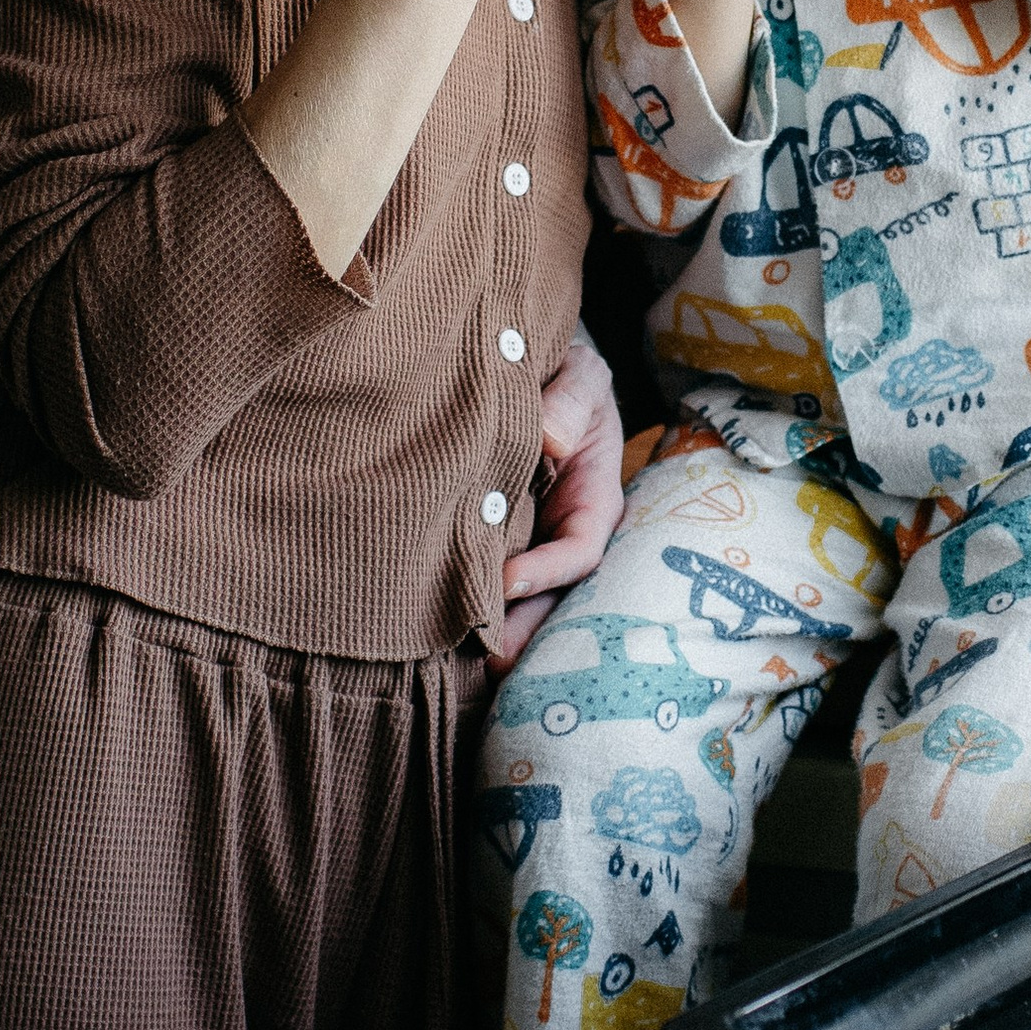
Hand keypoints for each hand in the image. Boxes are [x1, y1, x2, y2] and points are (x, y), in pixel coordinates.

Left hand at [489, 326, 625, 664]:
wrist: (532, 365)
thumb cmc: (565, 372)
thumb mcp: (581, 375)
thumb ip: (569, 401)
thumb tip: (551, 439)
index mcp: (594, 498)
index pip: (581, 548)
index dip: (549, 570)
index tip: (507, 582)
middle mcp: (564, 529)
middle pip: (551, 593)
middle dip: (523, 629)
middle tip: (487, 662)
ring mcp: (531, 540)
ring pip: (520, 597)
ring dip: (496, 628)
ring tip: (460, 664)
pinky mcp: (495, 539)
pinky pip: (486, 573)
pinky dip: (468, 597)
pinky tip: (436, 627)